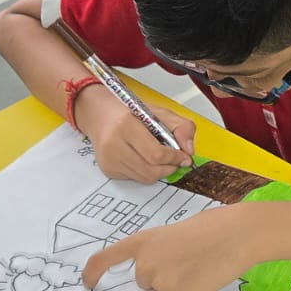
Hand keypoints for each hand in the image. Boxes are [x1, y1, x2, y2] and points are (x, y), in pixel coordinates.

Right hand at [74, 87, 194, 181]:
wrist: (101, 115)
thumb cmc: (131, 113)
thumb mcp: (160, 112)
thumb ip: (182, 127)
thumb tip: (189, 150)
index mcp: (126, 125)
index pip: (156, 154)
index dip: (175, 159)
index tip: (184, 157)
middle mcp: (113, 144)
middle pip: (151, 171)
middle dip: (169, 168)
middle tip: (176, 161)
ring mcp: (108, 159)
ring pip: (144, 178)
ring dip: (159, 171)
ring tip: (161, 158)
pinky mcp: (107, 169)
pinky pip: (135, 178)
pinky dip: (145, 171)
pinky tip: (143, 158)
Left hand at [82, 203, 253, 290]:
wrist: (236, 234)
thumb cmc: (210, 227)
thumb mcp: (172, 234)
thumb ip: (156, 251)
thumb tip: (155, 271)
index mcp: (142, 242)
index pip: (105, 258)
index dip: (93, 272)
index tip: (88, 283)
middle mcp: (145, 264)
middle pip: (144, 281)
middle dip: (160, 274)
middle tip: (187, 259)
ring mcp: (161, 282)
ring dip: (177, 282)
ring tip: (199, 265)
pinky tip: (205, 275)